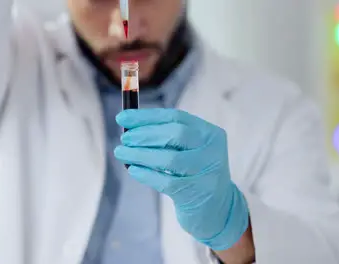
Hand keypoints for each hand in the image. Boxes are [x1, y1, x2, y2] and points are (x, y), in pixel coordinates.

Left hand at [114, 108, 249, 249]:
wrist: (218, 210)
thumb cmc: (194, 174)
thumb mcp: (189, 151)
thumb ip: (165, 137)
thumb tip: (130, 127)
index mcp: (209, 133)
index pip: (176, 117)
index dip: (146, 116)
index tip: (122, 118)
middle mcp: (212, 149)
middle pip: (175, 134)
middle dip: (144, 134)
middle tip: (124, 138)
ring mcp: (206, 172)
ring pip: (170, 159)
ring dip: (140, 154)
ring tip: (121, 153)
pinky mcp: (197, 193)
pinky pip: (167, 182)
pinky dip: (146, 174)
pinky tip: (133, 170)